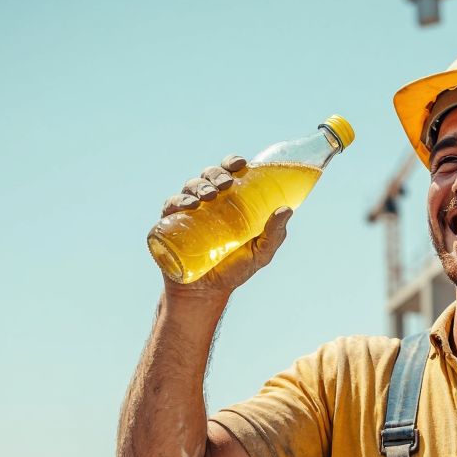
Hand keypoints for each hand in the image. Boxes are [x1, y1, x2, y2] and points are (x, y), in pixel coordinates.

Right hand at [159, 155, 292, 299]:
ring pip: (190, 187)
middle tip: (226, 184)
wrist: (206, 293)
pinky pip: (170, 205)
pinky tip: (188, 205)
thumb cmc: (234, 270)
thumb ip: (274, 234)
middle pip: (209, 176)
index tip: (241, 164)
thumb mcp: (260, 253)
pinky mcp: (170, 224)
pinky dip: (178, 201)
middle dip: (216, 174)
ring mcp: (188, 212)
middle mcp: (208, 202)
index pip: (229, 174)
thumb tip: (286, 210)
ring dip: (199, 185)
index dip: (232, 163)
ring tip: (209, 196)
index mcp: (229, 202)